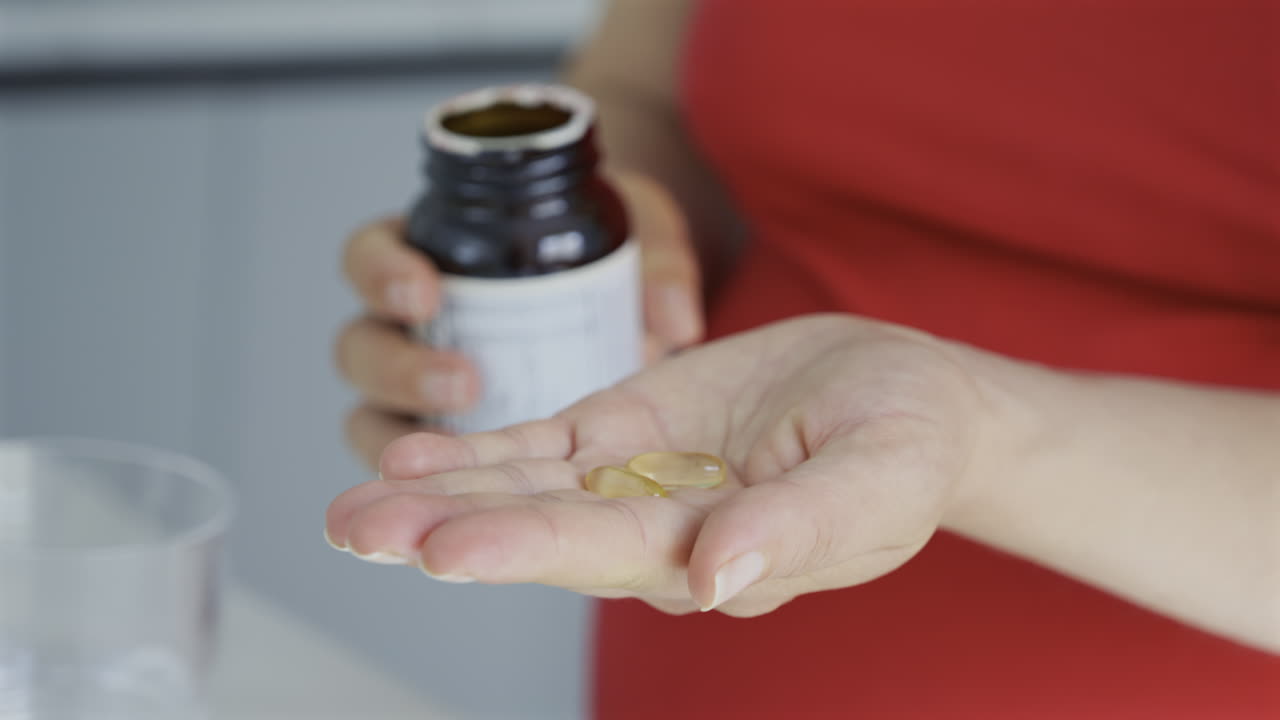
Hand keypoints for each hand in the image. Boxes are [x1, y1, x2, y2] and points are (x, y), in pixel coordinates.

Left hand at [325, 314, 991, 615]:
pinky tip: (410, 456)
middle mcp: (659, 532)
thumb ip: (800, 529)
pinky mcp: (625, 431)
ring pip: (525, 489)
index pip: (609, 555)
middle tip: (356, 533)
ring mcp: (635, 481)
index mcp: (719, 557)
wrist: (903, 394)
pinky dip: (477, 450)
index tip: (444, 547)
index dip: (527, 545)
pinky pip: (541, 445)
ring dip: (439, 495)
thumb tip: (715, 582)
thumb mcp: (879, 478)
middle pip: (542, 531)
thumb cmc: (909, 441)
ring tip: (350, 508)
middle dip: (449, 530)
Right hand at [334, 172, 705, 466]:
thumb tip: (676, 321)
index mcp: (435, 253)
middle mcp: (415, 333)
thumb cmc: (622, 254)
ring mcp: (434, 404)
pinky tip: (462, 520)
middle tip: (461, 384)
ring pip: (387, 425)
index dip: (383, 273)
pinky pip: (448, 480)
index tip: (422, 293)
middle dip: (401, 371)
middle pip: (369, 353)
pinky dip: (454, 493)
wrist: (649, 314)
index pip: (375, 258)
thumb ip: (658, 263)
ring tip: (470, 453)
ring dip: (416, 441)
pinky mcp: (479, 464)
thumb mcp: (644, 236)